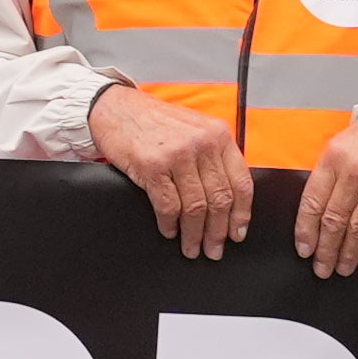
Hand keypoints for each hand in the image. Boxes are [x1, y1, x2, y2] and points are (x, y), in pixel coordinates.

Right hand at [86, 79, 250, 260]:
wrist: (116, 109)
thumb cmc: (153, 121)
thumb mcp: (193, 129)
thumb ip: (212, 156)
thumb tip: (226, 198)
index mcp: (218, 134)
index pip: (241, 182)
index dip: (241, 214)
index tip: (237, 232)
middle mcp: (202, 143)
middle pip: (219, 199)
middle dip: (217, 232)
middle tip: (214, 249)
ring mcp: (177, 155)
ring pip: (195, 207)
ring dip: (194, 234)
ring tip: (191, 247)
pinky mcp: (152, 167)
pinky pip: (168, 206)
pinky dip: (170, 224)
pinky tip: (170, 231)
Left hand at [294, 107, 357, 276]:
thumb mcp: (344, 143)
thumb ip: (329, 172)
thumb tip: (313, 211)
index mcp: (334, 157)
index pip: (313, 202)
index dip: (306, 231)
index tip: (305, 250)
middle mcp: (356, 171)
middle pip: (334, 221)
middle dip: (326, 250)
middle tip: (322, 268)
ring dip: (349, 252)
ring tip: (344, 266)